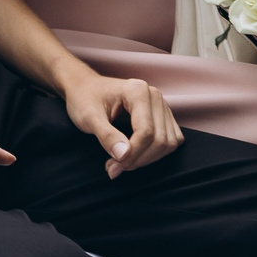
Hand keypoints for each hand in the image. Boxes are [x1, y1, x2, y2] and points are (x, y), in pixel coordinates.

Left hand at [63, 71, 180, 175]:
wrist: (85, 88)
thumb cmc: (85, 100)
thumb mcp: (88, 118)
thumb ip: (106, 136)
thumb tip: (124, 155)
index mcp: (137, 91)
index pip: (145, 132)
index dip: (131, 155)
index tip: (112, 168)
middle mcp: (154, 95)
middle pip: (159, 139)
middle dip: (138, 160)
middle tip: (114, 168)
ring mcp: (162, 105)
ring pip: (168, 143)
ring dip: (147, 159)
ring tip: (122, 163)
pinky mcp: (164, 115)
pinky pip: (172, 140)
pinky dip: (156, 154)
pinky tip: (136, 156)